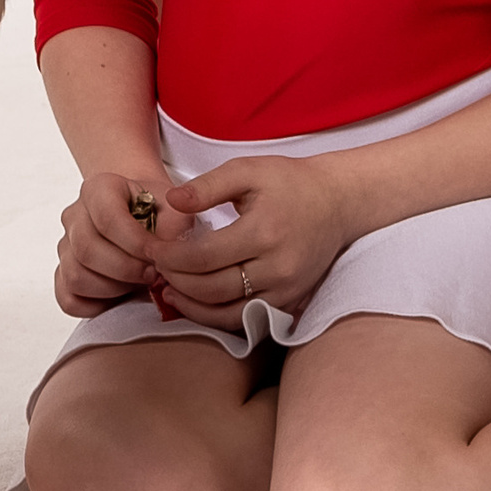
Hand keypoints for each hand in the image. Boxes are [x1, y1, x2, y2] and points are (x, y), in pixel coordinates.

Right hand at [53, 171, 192, 318]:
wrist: (147, 216)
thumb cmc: (159, 213)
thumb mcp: (176, 211)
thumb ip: (175, 229)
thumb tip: (167, 259)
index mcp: (99, 189)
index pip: (107, 219)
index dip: (135, 244)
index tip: (158, 257)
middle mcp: (75, 215)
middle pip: (87, 251)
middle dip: (126, 270)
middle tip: (153, 274)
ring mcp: (66, 246)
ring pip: (76, 277)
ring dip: (113, 288)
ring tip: (138, 282)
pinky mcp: (63, 274)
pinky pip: (68, 299)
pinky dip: (95, 305)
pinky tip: (119, 295)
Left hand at [146, 155, 351, 326]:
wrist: (337, 202)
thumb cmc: (289, 182)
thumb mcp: (248, 170)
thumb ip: (207, 186)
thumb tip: (171, 201)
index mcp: (264, 232)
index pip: (203, 257)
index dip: (170, 257)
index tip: (152, 249)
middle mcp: (278, 267)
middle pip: (211, 289)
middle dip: (175, 281)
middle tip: (156, 268)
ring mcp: (286, 290)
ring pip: (227, 313)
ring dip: (191, 306)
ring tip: (168, 290)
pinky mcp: (290, 302)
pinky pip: (246, 319)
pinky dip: (216, 316)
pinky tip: (196, 302)